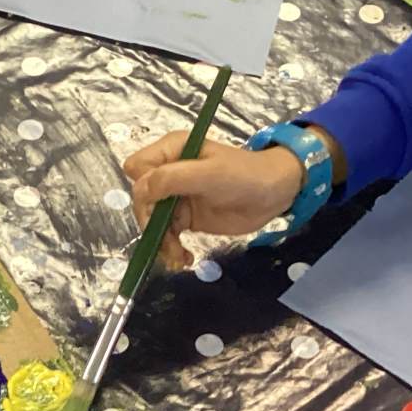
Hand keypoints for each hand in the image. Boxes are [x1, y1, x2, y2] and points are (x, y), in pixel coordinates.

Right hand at [123, 131, 318, 270]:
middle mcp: (169, 172)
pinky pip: (166, 235)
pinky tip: (183, 259)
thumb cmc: (244, 175)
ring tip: (177, 256)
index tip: (158, 206)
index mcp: (171, 151)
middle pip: (141, 199)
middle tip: (168, 240)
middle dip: (150, 222)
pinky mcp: (186, 218)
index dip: (143, 189)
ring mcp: (176, 197)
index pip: (137, 168)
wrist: (274, 194)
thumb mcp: (208, 174)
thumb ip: (171, 179)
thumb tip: (139, 192)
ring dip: (160, 242)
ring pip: (151, 221)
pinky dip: (171, 249)